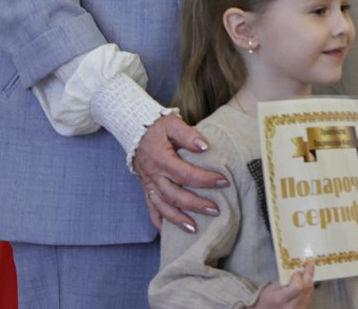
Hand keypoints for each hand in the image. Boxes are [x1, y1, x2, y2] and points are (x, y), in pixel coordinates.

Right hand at [132, 114, 228, 232]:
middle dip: (196, 205)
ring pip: (163, 207)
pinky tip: (169, 233)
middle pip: (175, 195)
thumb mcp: (172, 123)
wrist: (134, 130)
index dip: (205, 179)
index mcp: (162, 159)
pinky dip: (159, 222)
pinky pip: (151, 209)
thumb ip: (188, 134)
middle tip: (215, 210)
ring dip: (178, 219)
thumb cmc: (157, 127)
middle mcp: (154, 175)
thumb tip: (204, 146)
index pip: (186, 173)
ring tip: (194, 229)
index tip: (224, 182)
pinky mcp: (146, 190)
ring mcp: (148, 185)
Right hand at [255, 260, 314, 308]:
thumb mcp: (269, 289)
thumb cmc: (267, 300)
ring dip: (310, 281)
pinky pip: (309, 297)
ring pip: (310, 293)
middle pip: (306, 289)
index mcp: (281, 299)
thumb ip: (282, 279)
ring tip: (309, 271)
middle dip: (309, 274)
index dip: (298, 277)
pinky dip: (308, 288)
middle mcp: (292, 306)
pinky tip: (306, 282)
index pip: (297, 287)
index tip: (297, 270)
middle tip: (310, 263)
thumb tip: (295, 269)